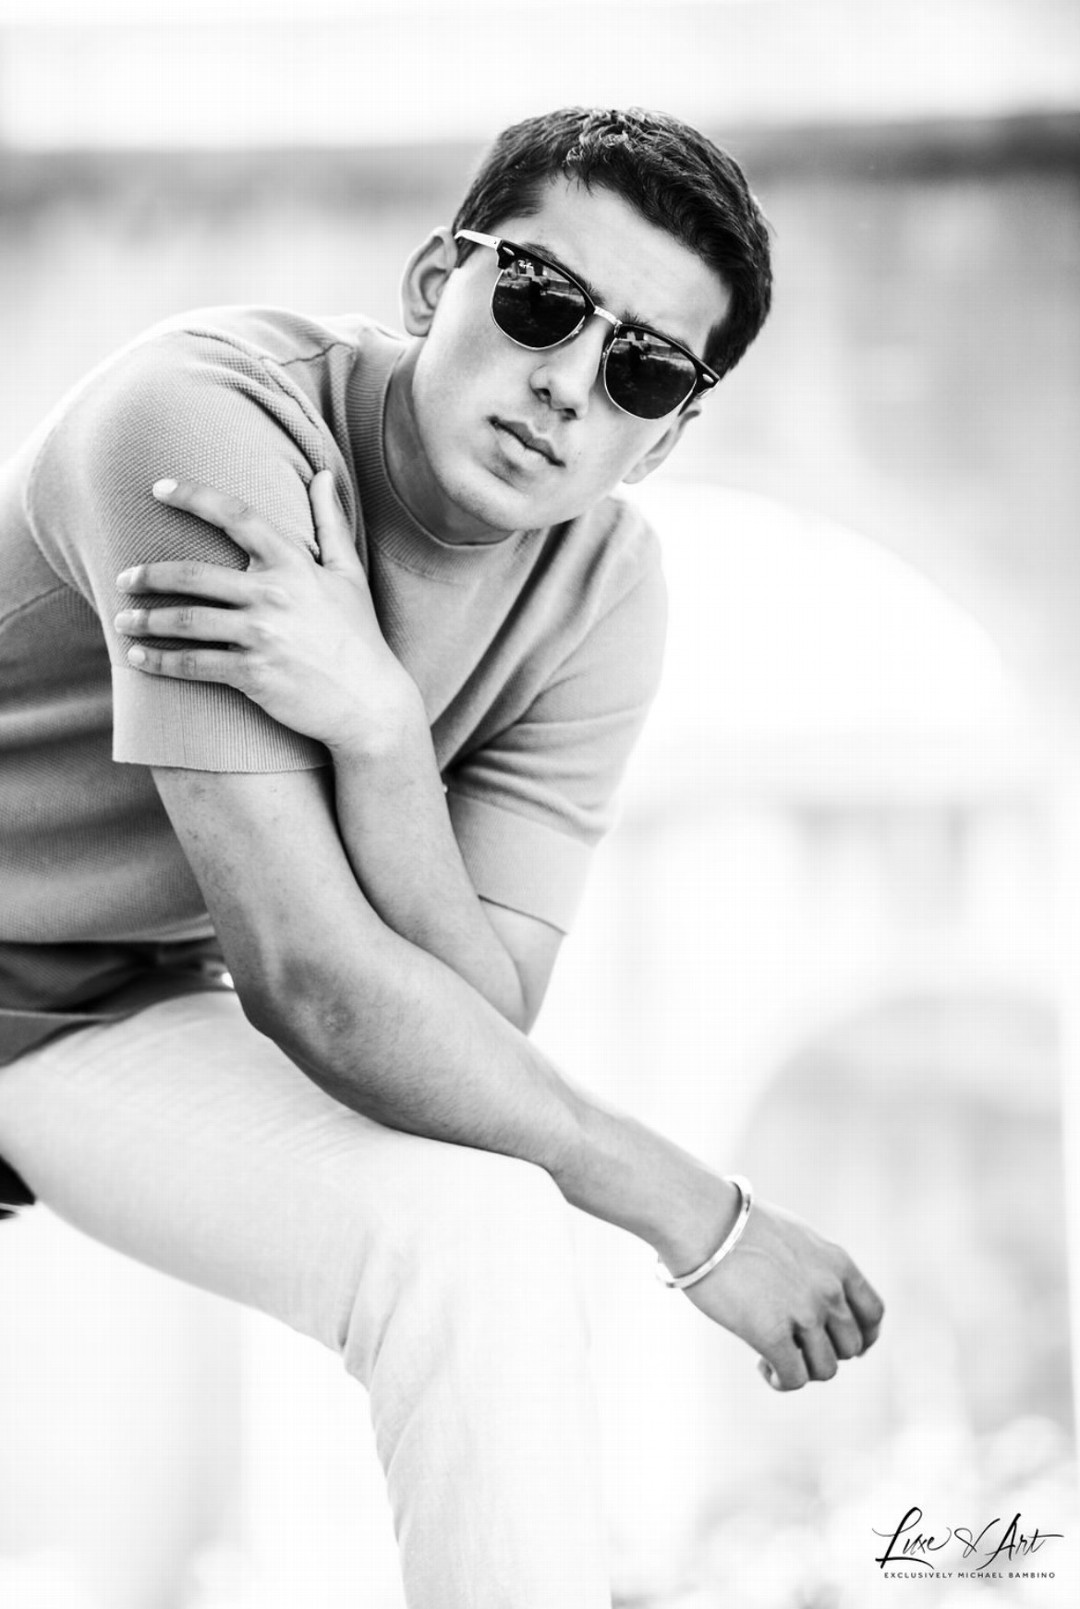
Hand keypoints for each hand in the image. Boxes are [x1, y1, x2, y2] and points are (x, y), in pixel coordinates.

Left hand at [115, 473, 423, 751]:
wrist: (370, 703)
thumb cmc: (358, 636)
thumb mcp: (349, 574)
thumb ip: (331, 522)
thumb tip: (324, 475)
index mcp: (295, 564)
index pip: (236, 516)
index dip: (193, 497)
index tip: (158, 488)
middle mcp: (274, 595)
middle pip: (192, 575)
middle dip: (149, 576)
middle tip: (124, 579)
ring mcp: (262, 635)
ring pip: (185, 621)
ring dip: (146, 620)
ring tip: (123, 619)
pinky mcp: (253, 674)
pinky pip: (193, 664)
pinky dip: (159, 662)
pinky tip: (138, 657)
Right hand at [664, 1182, 883, 1391]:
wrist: (703, 1219)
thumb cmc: (735, 1224)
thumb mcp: (791, 1237)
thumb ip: (812, 1267)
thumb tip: (809, 1300)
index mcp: (837, 1263)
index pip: (873, 1313)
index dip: (863, 1336)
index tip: (841, 1345)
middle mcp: (829, 1290)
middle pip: (850, 1347)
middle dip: (823, 1351)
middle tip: (792, 1344)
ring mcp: (803, 1313)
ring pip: (825, 1369)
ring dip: (802, 1368)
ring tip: (773, 1356)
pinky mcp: (772, 1334)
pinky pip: (794, 1378)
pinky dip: (780, 1380)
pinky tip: (761, 1364)